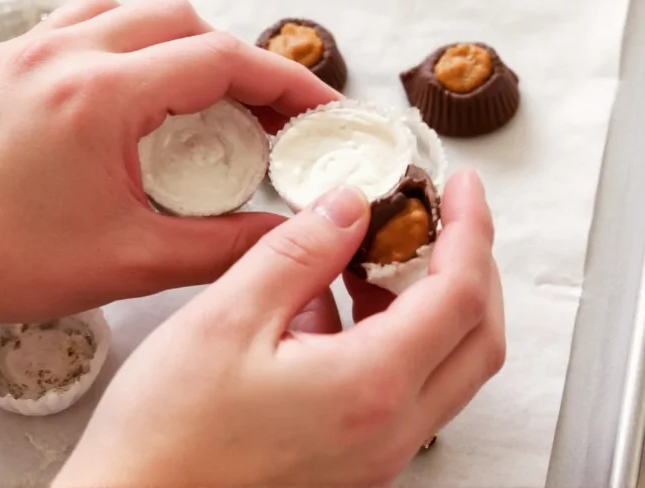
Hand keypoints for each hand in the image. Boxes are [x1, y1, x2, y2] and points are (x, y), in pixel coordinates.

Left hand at [0, 0, 340, 345]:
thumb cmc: (1, 261)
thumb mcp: (130, 262)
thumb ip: (223, 246)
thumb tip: (285, 232)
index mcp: (100, 96)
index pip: (221, 59)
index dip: (284, 82)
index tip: (315, 109)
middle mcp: (64, 54)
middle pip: (183, 21)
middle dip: (236, 63)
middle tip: (259, 115)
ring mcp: (26, 49)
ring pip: (129, 12)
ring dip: (178, 45)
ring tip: (196, 100)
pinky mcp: (1, 61)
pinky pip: (79, 24)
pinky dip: (123, 44)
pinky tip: (128, 90)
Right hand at [55, 170, 504, 487]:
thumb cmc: (169, 430)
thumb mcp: (228, 317)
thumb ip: (298, 252)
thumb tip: (349, 205)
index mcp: (368, 387)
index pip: (461, 294)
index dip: (471, 230)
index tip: (462, 187)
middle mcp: (389, 430)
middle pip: (477, 337)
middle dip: (470, 265)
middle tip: (436, 216)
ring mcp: (377, 453)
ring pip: (445, 365)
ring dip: (430, 300)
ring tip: (375, 254)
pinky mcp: (354, 460)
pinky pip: (403, 388)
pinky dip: (391, 335)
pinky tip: (333, 306)